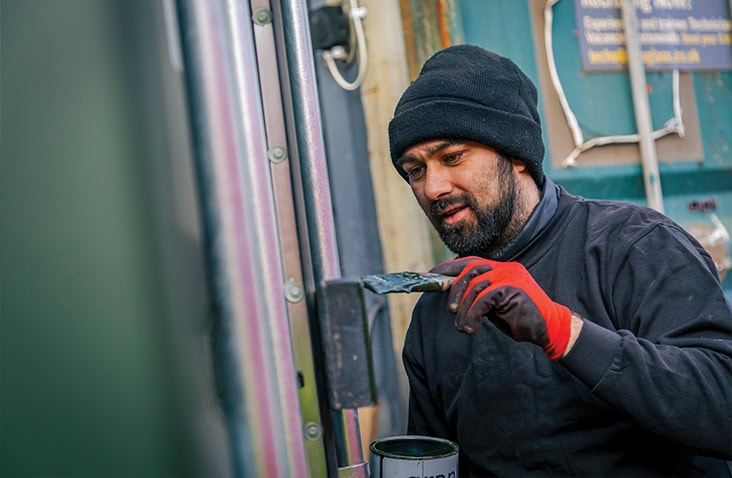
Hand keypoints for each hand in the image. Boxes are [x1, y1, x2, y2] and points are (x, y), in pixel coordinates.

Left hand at [431, 257, 571, 359]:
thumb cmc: (519, 318)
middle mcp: (504, 268)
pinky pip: (483, 300)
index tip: (431, 275)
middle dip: (454, 289)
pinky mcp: (512, 289)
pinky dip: (473, 315)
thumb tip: (452, 296)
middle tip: (451, 309)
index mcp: (499, 269)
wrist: (548, 328)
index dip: (448, 267)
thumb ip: (477, 296)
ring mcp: (509, 277)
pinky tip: (472, 328)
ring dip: (464, 309)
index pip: (469, 261)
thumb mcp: (493, 305)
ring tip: (464, 326)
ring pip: (474, 286)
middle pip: (468, 270)